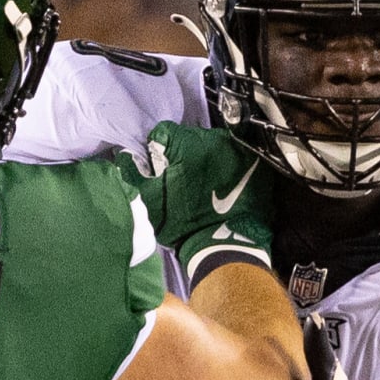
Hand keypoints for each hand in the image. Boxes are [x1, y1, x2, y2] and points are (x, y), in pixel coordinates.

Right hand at [113, 121, 273, 269]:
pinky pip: (236, 157)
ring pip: (215, 146)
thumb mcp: (149, 200)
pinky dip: (229, 168)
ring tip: (206, 186)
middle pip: (192, 137)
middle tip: (184, 181)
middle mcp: (215, 139)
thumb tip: (123, 156)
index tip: (162, 169)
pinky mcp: (256, 164)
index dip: (159, 152)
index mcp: (186, 143)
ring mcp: (238, 150)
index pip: (164, 133)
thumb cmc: (183, 225)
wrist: (226, 246)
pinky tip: (225, 187)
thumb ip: (133, 173)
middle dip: (185, 155)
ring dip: (208, 160)